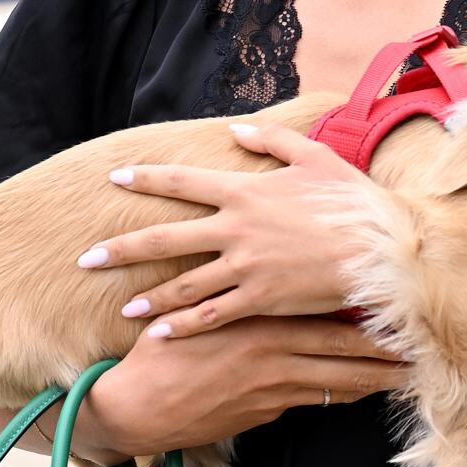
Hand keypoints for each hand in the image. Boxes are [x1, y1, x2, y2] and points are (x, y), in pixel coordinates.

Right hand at [71, 316, 408, 460]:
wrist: (135, 406)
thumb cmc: (161, 352)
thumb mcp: (197, 311)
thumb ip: (237, 295)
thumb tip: (271, 277)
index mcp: (256, 312)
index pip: (320, 308)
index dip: (361, 307)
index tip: (396, 301)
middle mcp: (270, 345)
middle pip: (342, 347)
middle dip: (385, 350)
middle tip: (423, 346)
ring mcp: (271, 382)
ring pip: (337, 379)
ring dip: (375, 377)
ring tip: (410, 373)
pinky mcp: (266, 410)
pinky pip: (316, 400)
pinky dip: (344, 395)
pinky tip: (364, 393)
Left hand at [80, 122, 394, 336]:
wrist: (379, 247)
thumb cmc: (351, 200)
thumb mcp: (314, 157)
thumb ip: (271, 140)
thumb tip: (234, 130)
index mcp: (245, 191)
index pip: (182, 182)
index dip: (146, 179)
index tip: (115, 178)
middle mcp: (236, 229)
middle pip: (166, 239)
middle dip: (122, 249)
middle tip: (86, 259)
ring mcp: (246, 267)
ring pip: (184, 285)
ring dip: (150, 298)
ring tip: (122, 307)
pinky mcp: (260, 299)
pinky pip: (212, 316)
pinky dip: (183, 327)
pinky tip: (159, 336)